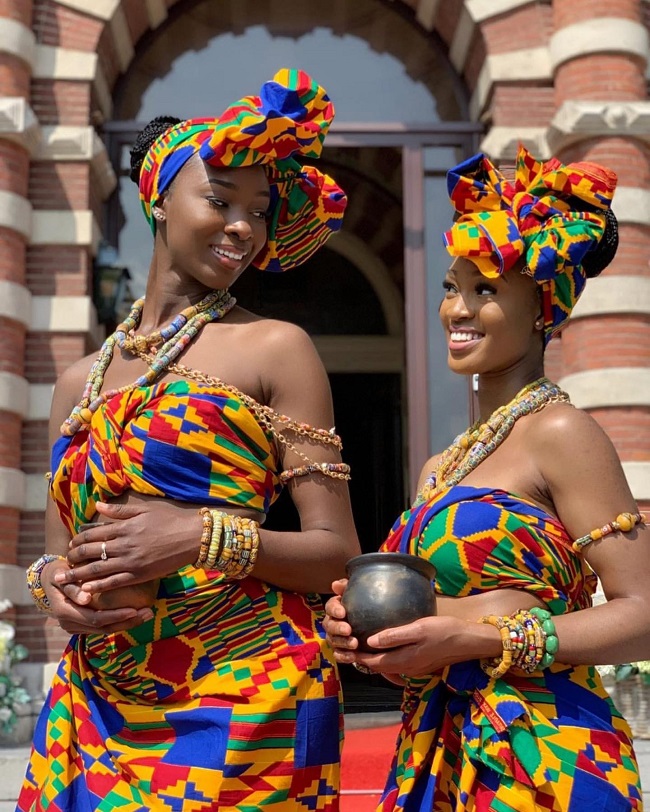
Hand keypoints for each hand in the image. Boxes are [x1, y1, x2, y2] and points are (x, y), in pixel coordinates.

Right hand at [42, 558, 153, 633]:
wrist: (50, 580)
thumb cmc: (60, 573)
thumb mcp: (62, 577)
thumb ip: (72, 588)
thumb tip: (86, 598)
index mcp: (65, 613)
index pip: (95, 619)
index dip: (116, 616)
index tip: (135, 610)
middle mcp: (70, 625)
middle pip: (104, 628)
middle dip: (128, 622)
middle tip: (148, 612)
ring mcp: (77, 627)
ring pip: (106, 630)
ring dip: (128, 623)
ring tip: (147, 614)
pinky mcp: (84, 626)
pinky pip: (104, 626)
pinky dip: (121, 621)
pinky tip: (137, 613)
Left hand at [56, 501, 202, 597]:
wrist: (191, 537)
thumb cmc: (169, 521)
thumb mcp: (144, 510)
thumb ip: (119, 510)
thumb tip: (97, 504)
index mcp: (124, 527)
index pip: (92, 533)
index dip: (78, 539)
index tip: (71, 543)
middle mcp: (123, 544)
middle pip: (90, 551)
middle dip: (73, 557)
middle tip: (63, 561)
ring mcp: (130, 561)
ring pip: (97, 568)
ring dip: (77, 574)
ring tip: (62, 580)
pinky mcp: (138, 575)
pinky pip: (113, 582)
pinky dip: (97, 587)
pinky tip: (85, 590)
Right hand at [323, 579, 359, 652]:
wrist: (374, 626)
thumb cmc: (365, 606)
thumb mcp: (360, 594)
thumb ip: (348, 587)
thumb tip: (336, 584)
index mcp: (336, 608)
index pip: (330, 607)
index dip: (334, 610)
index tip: (343, 612)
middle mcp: (332, 622)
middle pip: (329, 625)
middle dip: (337, 628)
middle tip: (348, 630)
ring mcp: (335, 638)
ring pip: (333, 641)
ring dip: (342, 643)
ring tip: (355, 644)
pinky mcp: (341, 651)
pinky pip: (338, 655)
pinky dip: (344, 656)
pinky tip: (353, 657)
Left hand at [346, 616, 500, 676]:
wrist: (469, 641)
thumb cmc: (444, 630)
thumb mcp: (418, 628)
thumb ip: (394, 636)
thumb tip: (370, 641)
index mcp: (403, 661)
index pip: (373, 662)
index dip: (357, 656)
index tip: (343, 647)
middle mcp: (406, 669)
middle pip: (378, 667)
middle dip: (361, 659)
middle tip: (347, 647)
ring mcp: (414, 669)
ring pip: (387, 667)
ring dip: (372, 659)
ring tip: (360, 646)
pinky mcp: (420, 664)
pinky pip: (396, 664)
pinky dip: (385, 658)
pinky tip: (384, 646)